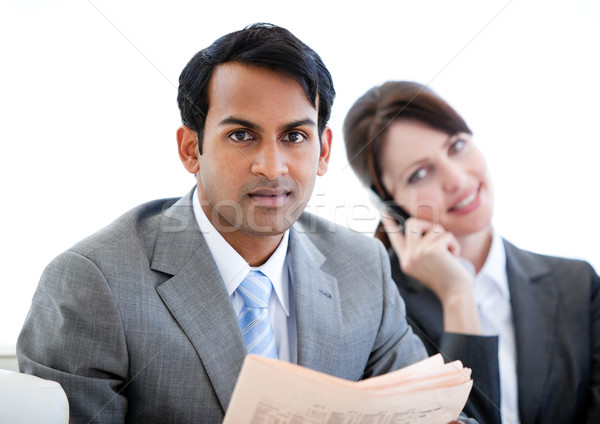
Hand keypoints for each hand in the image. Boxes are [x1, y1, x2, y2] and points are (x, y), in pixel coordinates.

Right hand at [381, 215, 481, 333]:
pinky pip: (447, 235)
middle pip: (413, 223)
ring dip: (446, 238)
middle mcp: (409, 256)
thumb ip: (419, 250)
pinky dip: (454, 244)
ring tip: (449, 254)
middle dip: (429, 225)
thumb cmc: (446, 279)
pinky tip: (454, 257)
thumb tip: (420, 228)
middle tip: (439, 237)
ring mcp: (419, 253)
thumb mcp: (426, 265)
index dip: (389, 224)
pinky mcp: (433, 250)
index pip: (395, 238)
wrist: (455, 294)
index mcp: (406, 261)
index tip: (384, 213)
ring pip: (434, 228)